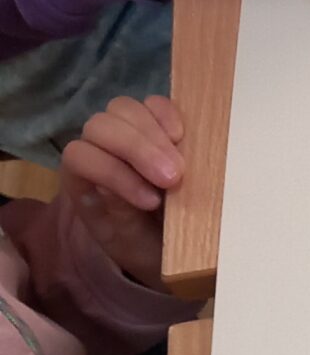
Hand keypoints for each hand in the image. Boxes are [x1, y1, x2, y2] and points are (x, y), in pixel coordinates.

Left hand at [59, 95, 183, 286]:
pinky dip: (169, 115)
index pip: (80, 156)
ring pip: (125, 110)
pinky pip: (155, 104)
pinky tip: (183, 139)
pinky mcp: (155, 126)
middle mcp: (97, 149)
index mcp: (81, 179)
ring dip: (155, 134)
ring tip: (182, 167)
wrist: (170, 247)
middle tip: (174, 179)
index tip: (151, 201)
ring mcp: (126, 133)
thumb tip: (107, 186)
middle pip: (101, 126)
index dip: (113, 172)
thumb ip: (119, 216)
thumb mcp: (131, 245)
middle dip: (138, 149)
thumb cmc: (145, 250)